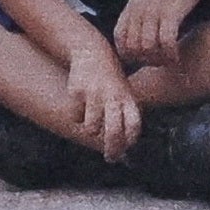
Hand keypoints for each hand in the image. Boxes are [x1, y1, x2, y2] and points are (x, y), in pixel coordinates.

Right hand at [61, 44, 141, 160]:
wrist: (91, 51)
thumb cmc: (110, 78)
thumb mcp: (123, 91)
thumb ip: (125, 114)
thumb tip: (125, 146)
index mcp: (126, 96)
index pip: (134, 124)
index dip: (131, 139)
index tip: (127, 146)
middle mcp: (111, 96)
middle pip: (113, 132)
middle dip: (112, 149)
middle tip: (110, 158)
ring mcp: (94, 94)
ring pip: (91, 128)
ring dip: (92, 129)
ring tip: (93, 120)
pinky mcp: (77, 91)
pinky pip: (75, 116)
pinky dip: (77, 116)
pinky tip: (81, 106)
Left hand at [112, 0, 209, 68]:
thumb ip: (137, 17)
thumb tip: (135, 43)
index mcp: (130, 9)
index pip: (119, 41)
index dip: (130, 55)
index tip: (145, 58)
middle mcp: (139, 12)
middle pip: (133, 48)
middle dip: (146, 61)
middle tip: (160, 62)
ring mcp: (154, 12)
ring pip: (148, 48)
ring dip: (159, 60)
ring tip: (170, 61)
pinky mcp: (171, 12)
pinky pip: (166, 41)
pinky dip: (170, 55)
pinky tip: (177, 57)